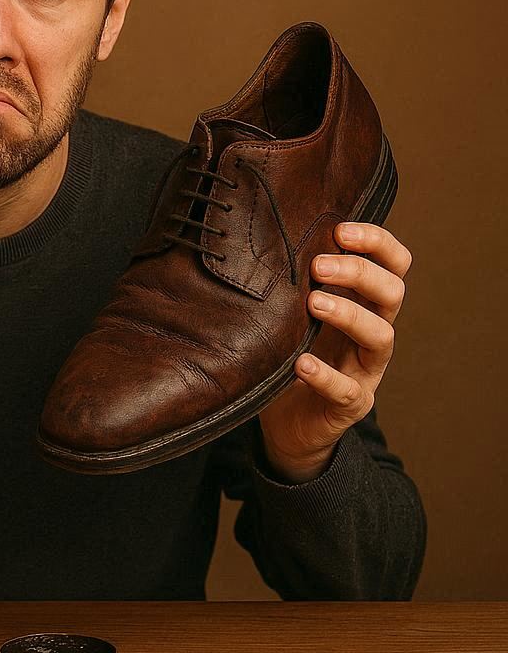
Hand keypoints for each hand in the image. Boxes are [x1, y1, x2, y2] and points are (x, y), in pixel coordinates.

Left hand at [258, 221, 412, 482]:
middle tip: (319, 265)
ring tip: (314, 302)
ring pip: (381, 336)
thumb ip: (292, 282)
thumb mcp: (292, 313)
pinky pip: (348, 390)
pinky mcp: (351, 404)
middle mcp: (373, 332)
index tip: (341, 231)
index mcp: (364, 303)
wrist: (288, 422)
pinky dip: (326, 376)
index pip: (393, 265)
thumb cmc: (290, 353)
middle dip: (360, 272)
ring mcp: (366, 370)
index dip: (377, 243)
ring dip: (349, 314)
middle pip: (392, 293)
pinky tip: (302, 364)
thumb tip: (259, 236)